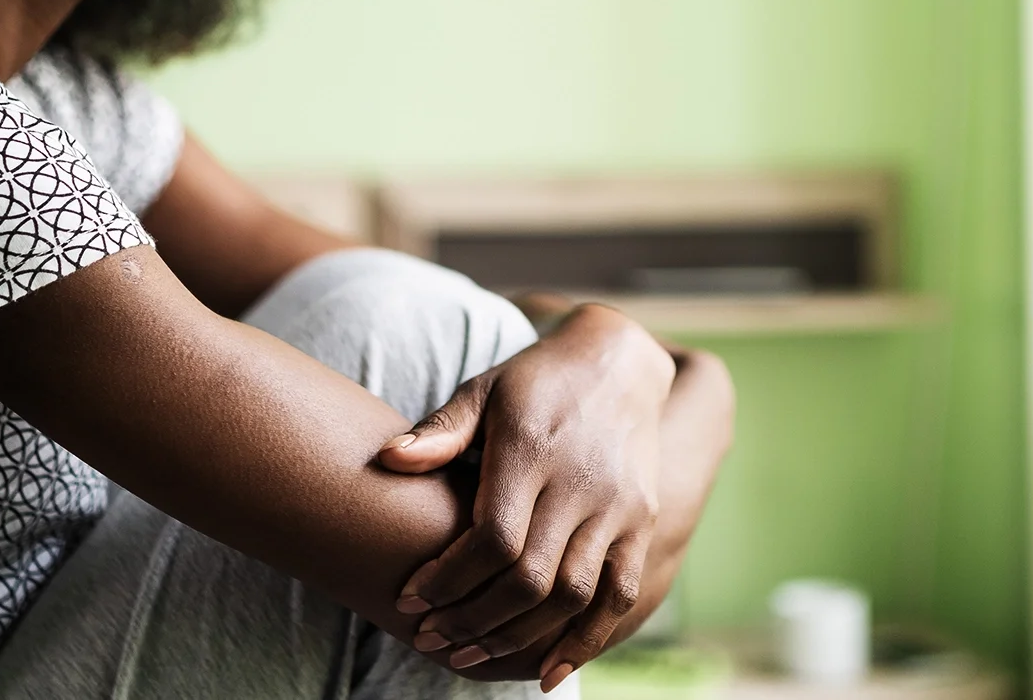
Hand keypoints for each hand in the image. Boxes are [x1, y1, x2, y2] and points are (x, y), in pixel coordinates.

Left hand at [377, 302, 674, 689]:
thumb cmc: (534, 380)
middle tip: (430, 639)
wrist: (619, 362)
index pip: (492, 538)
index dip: (448, 580)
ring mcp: (618, 507)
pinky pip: (618, 594)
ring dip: (517, 636)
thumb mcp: (484, 388)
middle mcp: (581, 482)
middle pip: (529, 578)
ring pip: (571, 595)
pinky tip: (547, 670)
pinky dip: (585, 640)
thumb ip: (441, 429)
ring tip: (470, 655)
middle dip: (473, 620)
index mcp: (533, 449)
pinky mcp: (643, 522)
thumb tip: (389, 460)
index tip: (411, 600)